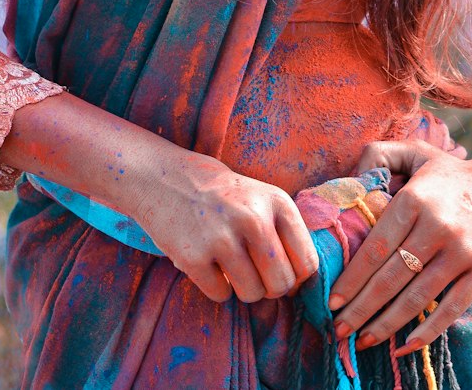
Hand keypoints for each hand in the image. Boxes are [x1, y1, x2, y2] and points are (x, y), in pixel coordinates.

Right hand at [134, 150, 319, 304]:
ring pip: (253, 295)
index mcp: (277, 202)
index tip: (277, 269)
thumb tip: (303, 285)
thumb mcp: (260, 198)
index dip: (295, 276)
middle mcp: (253, 218)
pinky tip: (206, 261)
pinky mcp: (194, 256)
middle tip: (251, 270)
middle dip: (268, 287)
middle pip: (282, 285)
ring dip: (242, 288)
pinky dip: (215, 286)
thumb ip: (284, 234)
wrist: (164, 177)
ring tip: (228, 264)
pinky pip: (221, 295)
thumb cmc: (221, 195)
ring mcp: (222, 237)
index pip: (308, 263)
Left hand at [327, 140, 471, 355]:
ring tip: (363, 340)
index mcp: (415, 198)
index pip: (376, 246)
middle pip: (391, 277)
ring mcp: (462, 251)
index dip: (353, 277)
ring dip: (387, 324)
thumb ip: (379, 156)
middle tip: (339, 329)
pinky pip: (451, 308)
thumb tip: (350, 182)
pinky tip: (405, 345)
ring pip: (417, 297)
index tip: (332, 299)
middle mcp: (438, 226)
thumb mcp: (414, 152)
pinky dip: (428, 330)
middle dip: (361, 307)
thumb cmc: (450, 173)